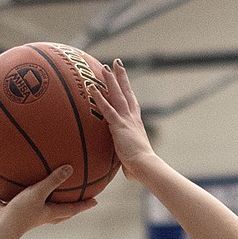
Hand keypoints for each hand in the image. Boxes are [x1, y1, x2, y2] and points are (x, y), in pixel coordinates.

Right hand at [0, 167, 97, 233]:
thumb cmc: (21, 212)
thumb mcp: (38, 193)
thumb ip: (53, 180)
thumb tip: (70, 168)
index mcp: (49, 213)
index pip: (71, 209)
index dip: (84, 205)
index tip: (95, 202)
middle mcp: (39, 215)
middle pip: (58, 213)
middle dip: (67, 208)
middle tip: (76, 202)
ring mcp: (24, 214)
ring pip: (37, 207)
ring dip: (41, 201)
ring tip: (43, 191)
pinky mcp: (9, 211)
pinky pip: (10, 199)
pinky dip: (9, 193)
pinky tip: (3, 181)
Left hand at [99, 59, 154, 175]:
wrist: (145, 165)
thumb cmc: (141, 166)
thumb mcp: (133, 161)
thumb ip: (128, 163)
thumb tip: (129, 174)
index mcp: (136, 123)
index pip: (131, 103)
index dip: (128, 90)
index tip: (125, 80)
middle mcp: (132, 118)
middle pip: (126, 92)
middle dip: (121, 77)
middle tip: (117, 63)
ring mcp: (126, 120)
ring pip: (118, 95)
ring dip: (111, 80)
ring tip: (105, 67)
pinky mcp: (119, 125)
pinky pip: (107, 109)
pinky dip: (99, 98)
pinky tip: (92, 88)